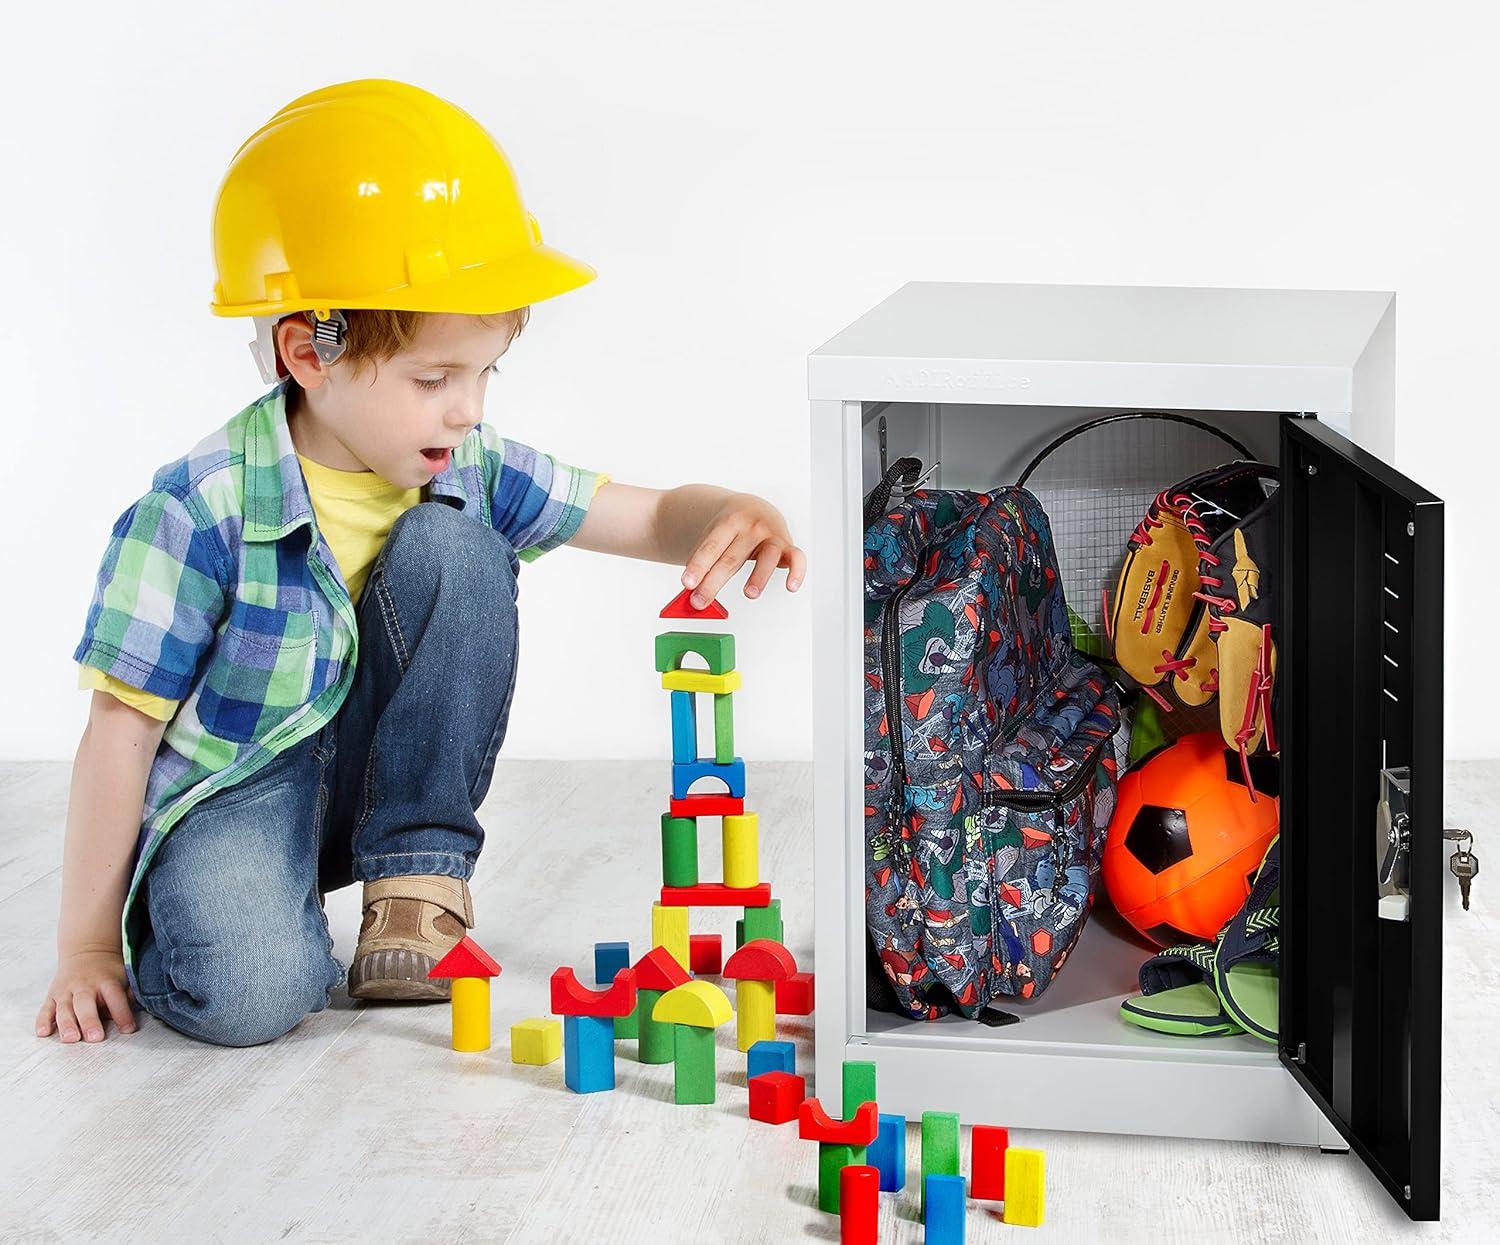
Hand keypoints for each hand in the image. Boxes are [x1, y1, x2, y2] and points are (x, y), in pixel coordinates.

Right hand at [36, 946, 137, 1042]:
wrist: (87, 951)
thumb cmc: (108, 972)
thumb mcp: (123, 977)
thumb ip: (128, 995)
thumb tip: (132, 1013)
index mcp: (106, 981)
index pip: (115, 998)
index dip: (123, 1014)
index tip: (128, 1029)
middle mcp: (85, 986)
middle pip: (86, 1004)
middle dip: (90, 1021)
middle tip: (95, 1038)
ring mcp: (66, 991)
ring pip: (64, 1008)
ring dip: (67, 1024)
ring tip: (71, 1039)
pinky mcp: (52, 996)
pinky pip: (45, 1009)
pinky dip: (43, 1021)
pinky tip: (44, 1032)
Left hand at [681, 493, 805, 607]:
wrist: (752, 508)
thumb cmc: (729, 531)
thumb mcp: (713, 538)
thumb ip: (705, 564)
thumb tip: (694, 595)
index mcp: (728, 521)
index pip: (711, 547)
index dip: (699, 566)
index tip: (687, 584)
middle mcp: (751, 526)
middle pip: (732, 558)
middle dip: (714, 582)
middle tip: (699, 602)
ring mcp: (772, 535)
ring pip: (767, 556)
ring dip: (759, 576)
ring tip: (749, 594)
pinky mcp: (788, 545)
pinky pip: (797, 558)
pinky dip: (797, 572)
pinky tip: (791, 587)